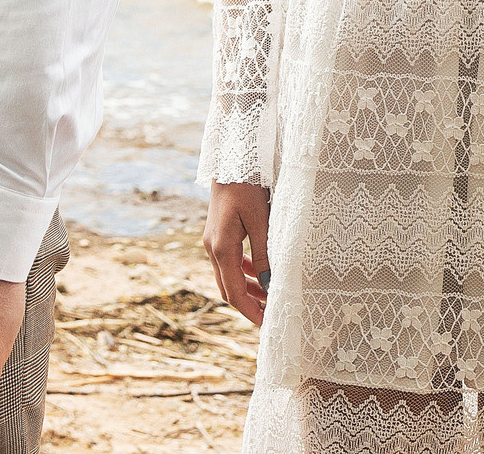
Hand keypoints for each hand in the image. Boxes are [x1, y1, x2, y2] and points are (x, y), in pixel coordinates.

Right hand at [205, 182, 272, 324]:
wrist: (231, 158)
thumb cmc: (247, 186)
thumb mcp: (260, 220)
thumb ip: (264, 254)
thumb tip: (269, 286)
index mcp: (221, 247)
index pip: (234, 292)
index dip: (250, 312)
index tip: (267, 325)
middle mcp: (212, 247)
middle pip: (228, 288)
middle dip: (249, 304)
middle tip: (271, 316)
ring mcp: (212, 241)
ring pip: (228, 275)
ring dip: (247, 288)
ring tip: (270, 297)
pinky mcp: (217, 233)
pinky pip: (229, 261)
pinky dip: (243, 271)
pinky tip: (258, 272)